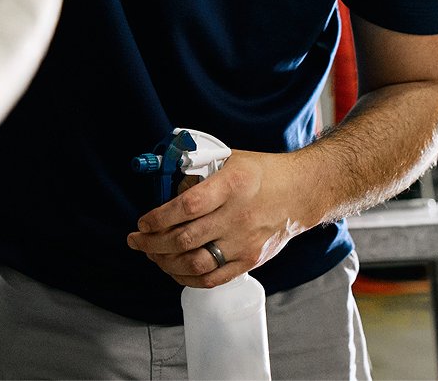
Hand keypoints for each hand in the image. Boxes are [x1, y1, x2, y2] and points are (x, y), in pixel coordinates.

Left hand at [126, 150, 317, 288]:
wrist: (300, 192)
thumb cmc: (261, 173)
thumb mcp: (229, 160)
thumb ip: (198, 173)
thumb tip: (166, 191)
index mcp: (232, 185)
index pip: (187, 206)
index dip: (159, 217)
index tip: (142, 222)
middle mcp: (238, 215)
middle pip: (185, 238)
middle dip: (151, 243)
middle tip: (136, 240)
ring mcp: (244, 242)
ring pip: (195, 263)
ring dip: (165, 262)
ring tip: (152, 254)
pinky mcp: (250, 260)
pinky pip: (212, 278)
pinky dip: (187, 277)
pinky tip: (174, 268)